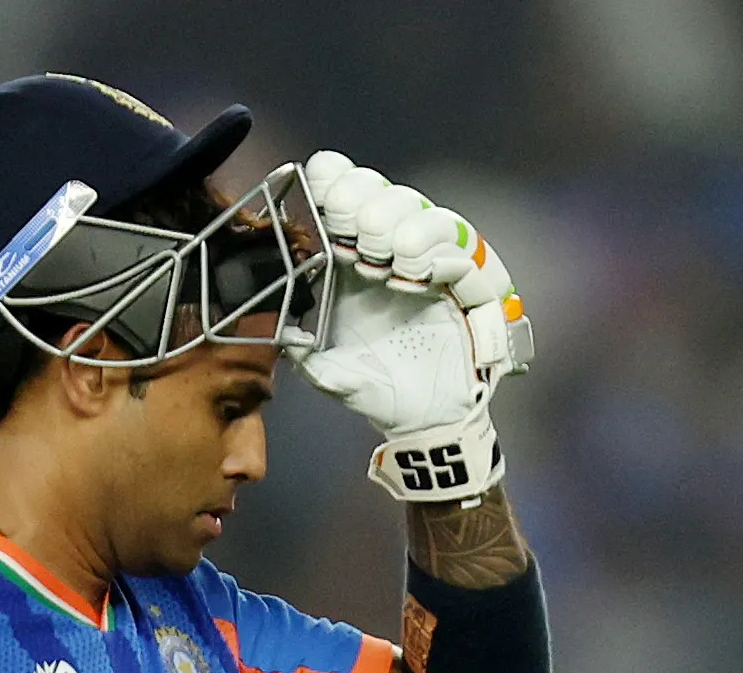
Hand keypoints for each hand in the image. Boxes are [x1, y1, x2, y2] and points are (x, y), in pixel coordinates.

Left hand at [290, 151, 533, 503]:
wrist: (422, 423)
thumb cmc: (377, 390)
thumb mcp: (328, 371)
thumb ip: (300, 351)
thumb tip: (276, 333)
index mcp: (352, 262)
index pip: (347, 197)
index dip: (335, 179)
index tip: (319, 183)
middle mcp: (392, 257)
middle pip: (385, 194)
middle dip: (364, 201)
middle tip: (353, 234)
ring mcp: (431, 269)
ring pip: (428, 214)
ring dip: (403, 226)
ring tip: (387, 260)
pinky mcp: (466, 291)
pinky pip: (462, 256)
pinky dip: (438, 257)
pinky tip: (414, 274)